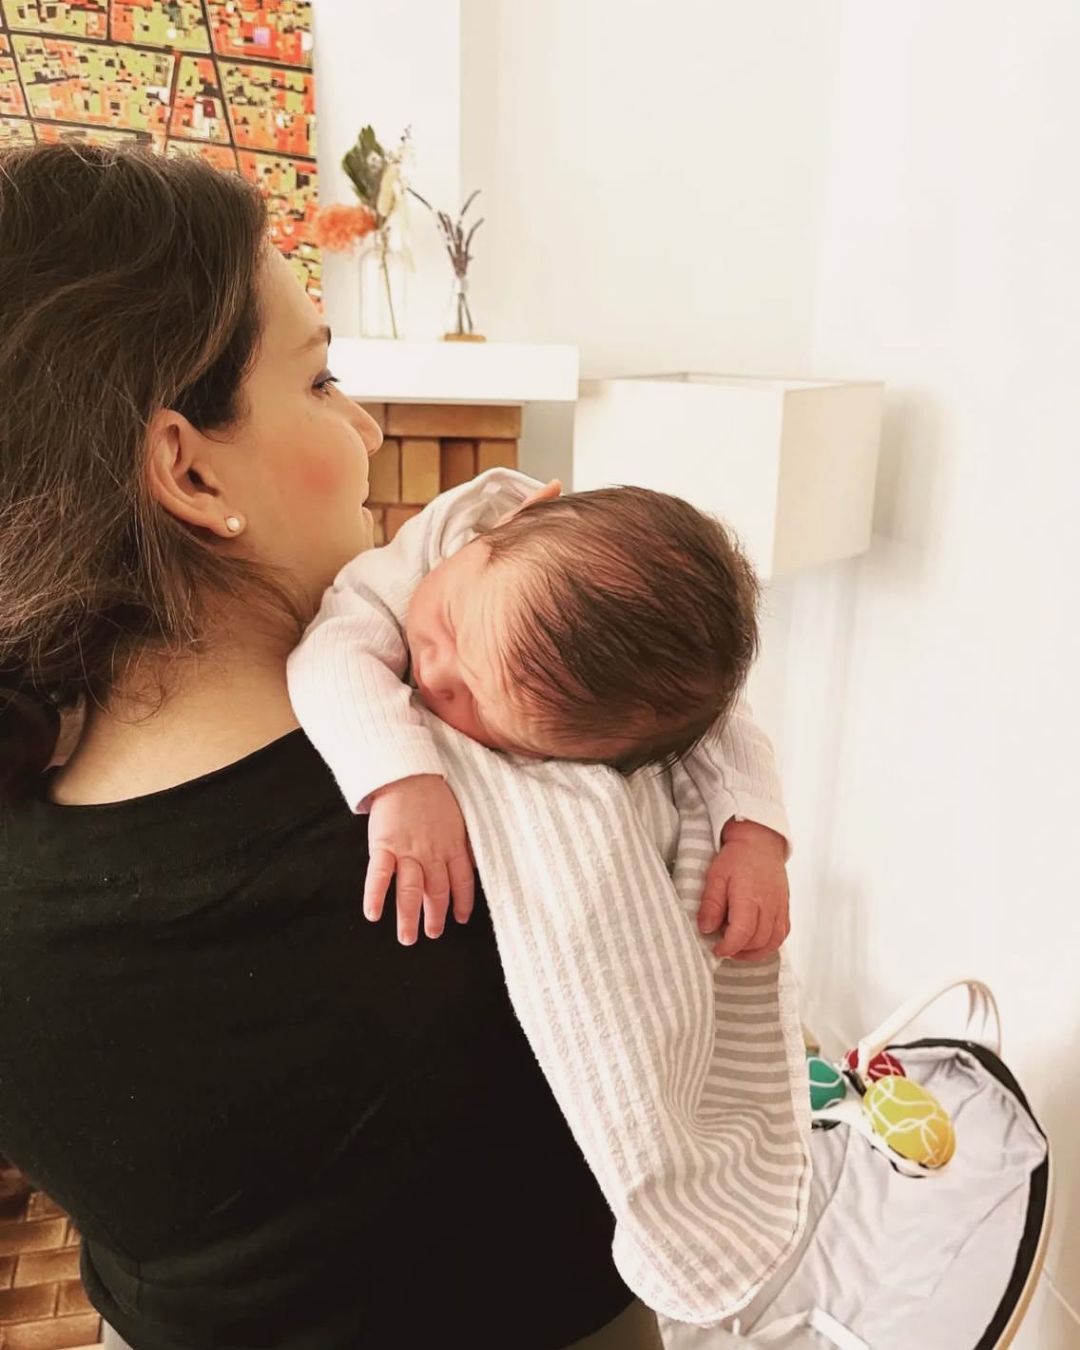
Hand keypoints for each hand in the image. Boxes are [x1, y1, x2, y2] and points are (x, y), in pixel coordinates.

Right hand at [365, 775, 474, 944]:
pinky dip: (376, 896)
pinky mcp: (384, 845)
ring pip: (410, 891)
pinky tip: (373, 914)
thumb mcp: (458, 816)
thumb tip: (472, 862)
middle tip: (431, 934)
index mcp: (452, 846)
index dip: (461, 903)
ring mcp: (407, 850)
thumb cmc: (433, 792)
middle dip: (435, 917)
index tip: (460, 919)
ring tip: (408, 937)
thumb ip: (462, 842)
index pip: (461, 882)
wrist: (407, 771)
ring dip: (409, 917)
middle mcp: (432, 853)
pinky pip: (380, 875)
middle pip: (436, 892)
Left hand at [697, 821, 789, 960]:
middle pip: (758, 941)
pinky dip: (770, 945)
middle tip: (724, 948)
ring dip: (755, 953)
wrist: (760, 842)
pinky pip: (782, 934)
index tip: (716, 950)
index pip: (742, 933)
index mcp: (749, 897)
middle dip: (739, 951)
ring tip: (738, 951)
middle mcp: (768, 905)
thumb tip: (706, 929)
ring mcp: (779, 907)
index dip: (728, 947)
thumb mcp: (715, 877)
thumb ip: (711, 904)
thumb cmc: (736, 858)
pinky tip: (755, 944)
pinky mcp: (785, 907)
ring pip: (773, 942)